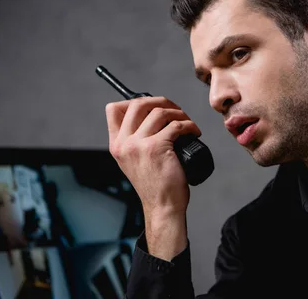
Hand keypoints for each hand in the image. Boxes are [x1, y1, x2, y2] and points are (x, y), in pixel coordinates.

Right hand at [105, 96, 201, 219]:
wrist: (162, 206)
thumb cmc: (155, 184)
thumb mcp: (133, 161)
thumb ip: (134, 141)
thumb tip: (150, 114)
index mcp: (116, 145)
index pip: (113, 109)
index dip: (132, 101)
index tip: (151, 106)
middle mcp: (124, 143)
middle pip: (138, 103)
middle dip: (160, 101)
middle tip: (174, 110)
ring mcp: (138, 145)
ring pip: (159, 111)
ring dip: (178, 113)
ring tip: (187, 123)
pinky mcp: (157, 147)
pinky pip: (176, 125)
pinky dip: (189, 125)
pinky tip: (194, 132)